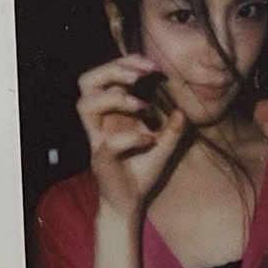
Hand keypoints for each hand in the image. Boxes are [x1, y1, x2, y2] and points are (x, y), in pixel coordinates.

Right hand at [76, 54, 185, 218]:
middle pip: (87, 81)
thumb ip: (171, 130)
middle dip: (113, 69)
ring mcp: (97, 139)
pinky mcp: (100, 159)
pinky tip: (150, 140)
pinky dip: (133, 137)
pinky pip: (110, 142)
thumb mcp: (163, 148)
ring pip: (85, 104)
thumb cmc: (141, 173)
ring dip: (114, 98)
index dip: (125, 63)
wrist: (130, 204)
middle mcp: (101, 122)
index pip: (107, 76)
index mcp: (112, 113)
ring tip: (142, 105)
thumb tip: (182, 111)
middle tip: (142, 73)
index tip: (153, 66)